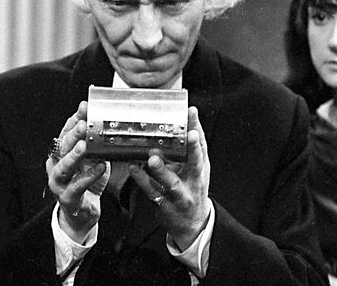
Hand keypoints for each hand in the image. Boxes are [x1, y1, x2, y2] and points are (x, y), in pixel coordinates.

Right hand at [45, 101, 109, 241]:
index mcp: (61, 153)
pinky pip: (77, 186)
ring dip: (74, 155)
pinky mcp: (67, 198)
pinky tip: (100, 167)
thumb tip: (108, 124)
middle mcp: (55, 165)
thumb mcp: (91, 159)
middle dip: (74, 134)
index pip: (66, 131)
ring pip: (64, 167)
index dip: (75, 118)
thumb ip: (96, 144)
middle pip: (63, 147)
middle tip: (84, 124)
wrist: (81, 213)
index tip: (85, 106)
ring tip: (85, 145)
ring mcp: (58, 182)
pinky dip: (88, 176)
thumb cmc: (86, 183)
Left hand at [128, 106, 210, 248]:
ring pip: (171, 182)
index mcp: (201, 169)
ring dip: (162, 170)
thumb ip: (189, 148)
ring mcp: (180, 195)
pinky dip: (142, 180)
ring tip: (153, 157)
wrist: (192, 224)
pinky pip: (152, 192)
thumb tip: (183, 119)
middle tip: (189, 134)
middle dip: (192, 148)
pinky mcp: (165, 205)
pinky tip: (133, 168)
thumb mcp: (196, 169)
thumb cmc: (191, 189)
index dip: (197, 128)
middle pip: (195, 163)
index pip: (202, 145)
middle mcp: (194, 181)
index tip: (191, 111)